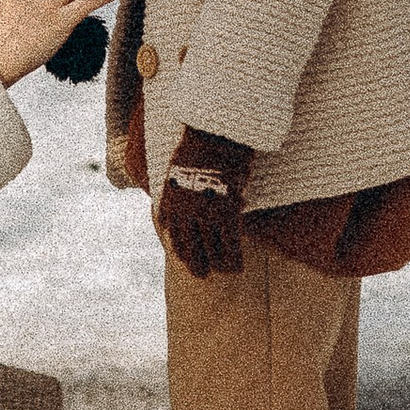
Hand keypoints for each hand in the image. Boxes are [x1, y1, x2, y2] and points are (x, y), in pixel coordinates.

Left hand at [155, 126, 253, 275]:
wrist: (213, 134)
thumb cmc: (200, 144)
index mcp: (171, 200)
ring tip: (225, 272)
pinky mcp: (225, 214)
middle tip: (202, 274)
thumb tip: (172, 204)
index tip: (185, 258)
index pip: (173, 233)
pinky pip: (230, 245)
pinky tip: (238, 267)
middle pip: (188, 248)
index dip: (180, 248)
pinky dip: (233, 259)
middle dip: (196, 264)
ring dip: (217, 265)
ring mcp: (204, 215)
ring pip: (210, 250)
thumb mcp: (179, 167)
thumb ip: (177, 189)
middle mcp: (184, 213)